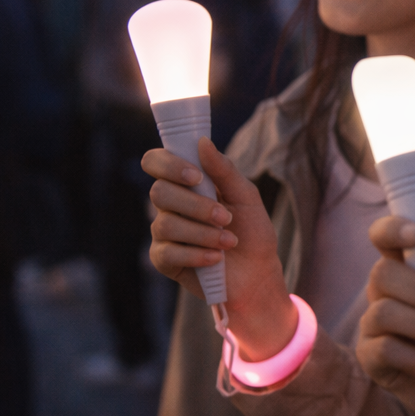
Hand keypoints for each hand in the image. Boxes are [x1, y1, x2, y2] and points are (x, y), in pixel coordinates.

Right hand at [144, 138, 295, 358]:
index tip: (196, 176)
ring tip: (228, 242)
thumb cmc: (252, 231)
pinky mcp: (163, 260)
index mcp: (185, 183)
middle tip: (225, 218)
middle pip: (159, 192)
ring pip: (165, 223)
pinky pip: (168, 252)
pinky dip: (197, 254)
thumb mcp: (246, 196)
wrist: (259, 273)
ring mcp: (163, 232)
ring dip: (203, 233)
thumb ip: (224, 170)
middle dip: (197, 206)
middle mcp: (169, 204)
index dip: (169, 165)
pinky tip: (216, 258)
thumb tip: (202, 142)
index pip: (156, 162)